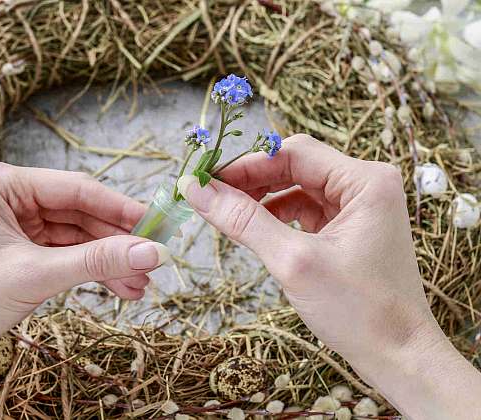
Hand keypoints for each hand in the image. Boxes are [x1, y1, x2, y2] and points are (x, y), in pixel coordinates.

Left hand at [0, 162, 169, 383]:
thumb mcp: (36, 275)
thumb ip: (97, 261)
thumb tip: (151, 252)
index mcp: (5, 185)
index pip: (78, 189)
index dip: (121, 208)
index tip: (156, 225)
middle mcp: (14, 199)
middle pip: (83, 215)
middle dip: (117, 242)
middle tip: (153, 260)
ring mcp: (21, 226)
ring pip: (80, 238)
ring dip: (110, 261)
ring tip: (140, 285)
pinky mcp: (26, 252)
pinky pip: (70, 256)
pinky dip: (94, 272)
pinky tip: (121, 289)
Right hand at [177, 134, 480, 418]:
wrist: (398, 357)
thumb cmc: (357, 311)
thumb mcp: (294, 261)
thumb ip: (243, 221)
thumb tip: (196, 190)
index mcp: (365, 181)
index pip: (293, 154)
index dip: (245, 164)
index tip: (205, 178)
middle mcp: (366, 184)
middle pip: (295, 167)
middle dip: (251, 181)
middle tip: (209, 195)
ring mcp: (359, 206)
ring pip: (298, 187)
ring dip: (262, 198)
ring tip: (227, 213)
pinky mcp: (350, 227)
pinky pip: (306, 209)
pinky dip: (277, 216)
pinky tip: (255, 228)